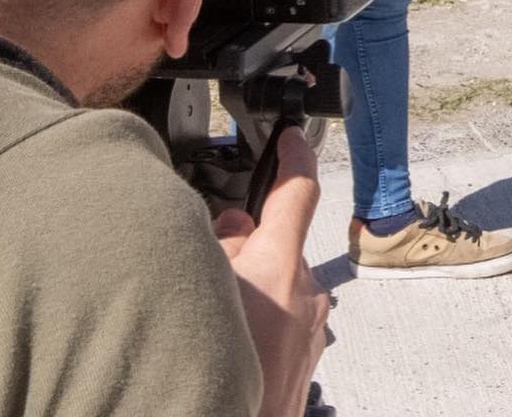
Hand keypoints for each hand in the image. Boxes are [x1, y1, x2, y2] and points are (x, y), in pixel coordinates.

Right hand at [212, 129, 327, 416]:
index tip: (290, 135)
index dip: (294, 156)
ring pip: (277, 284)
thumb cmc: (223, 376)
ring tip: (210, 313)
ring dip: (249, 287)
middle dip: (244, 245)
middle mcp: (304, 291)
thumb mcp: (201, 296)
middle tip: (204, 261)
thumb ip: (218, 251)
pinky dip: (257, 317)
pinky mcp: (307, 357)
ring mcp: (310, 327)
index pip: (297, 191)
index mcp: (279, 267)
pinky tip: (227, 339)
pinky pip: (281, 318)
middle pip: (276, 244)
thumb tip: (232, 226)